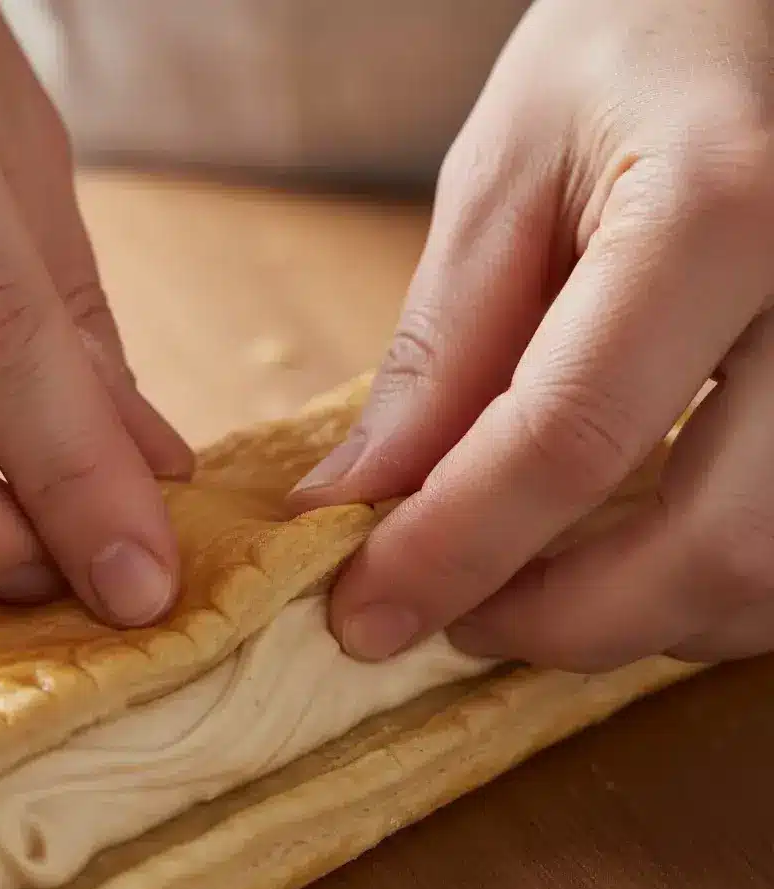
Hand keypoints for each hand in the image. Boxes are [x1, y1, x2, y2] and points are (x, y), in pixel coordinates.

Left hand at [291, 0, 773, 669]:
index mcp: (724, 211)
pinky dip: (696, 590)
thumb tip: (361, 499)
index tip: (365, 614)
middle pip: (709, 547)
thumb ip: (441, 352)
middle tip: (448, 618)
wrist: (765, 17)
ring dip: (631, 621)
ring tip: (520, 588)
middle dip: (555, 621)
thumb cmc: (634, 50)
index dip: (451, 551)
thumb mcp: (507, 177)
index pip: (568, 439)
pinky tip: (619, 559)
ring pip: (772, 579)